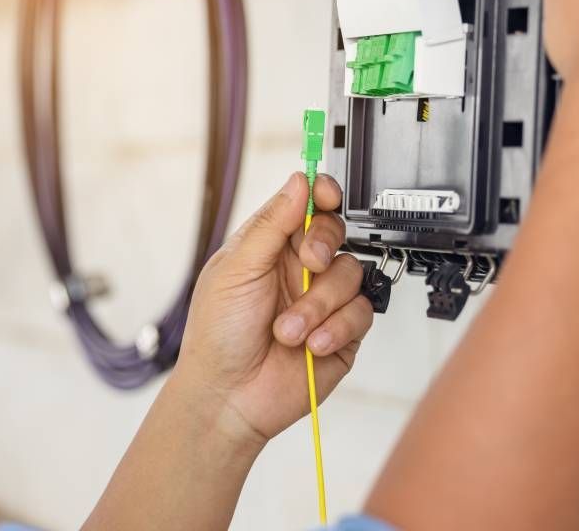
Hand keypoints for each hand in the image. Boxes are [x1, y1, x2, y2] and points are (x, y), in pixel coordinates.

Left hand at [172, 171, 373, 446]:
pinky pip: (360, 314)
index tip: (326, 195)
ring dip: (319, 304)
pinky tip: (311, 345)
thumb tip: (298, 181)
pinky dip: (335, 328)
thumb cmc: (218, 334)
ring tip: (288, 329)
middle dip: (323, 245)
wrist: (228, 396)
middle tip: (309, 264)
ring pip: (350, 274)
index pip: (306, 206)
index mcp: (271, 247)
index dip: (322, 194)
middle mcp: (300, 269)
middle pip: (335, 233)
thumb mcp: (236, 269)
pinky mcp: (342, 334)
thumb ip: (271, 224)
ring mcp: (322, 301)